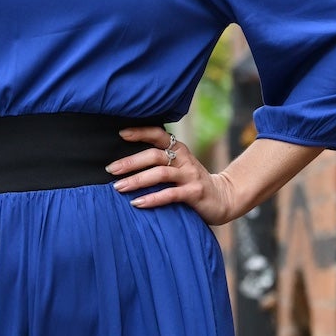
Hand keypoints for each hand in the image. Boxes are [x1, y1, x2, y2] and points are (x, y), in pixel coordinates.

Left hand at [107, 129, 239, 225]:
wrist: (224, 198)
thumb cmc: (192, 183)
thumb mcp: (179, 167)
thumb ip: (160, 162)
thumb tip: (126, 162)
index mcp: (179, 150)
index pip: (159, 135)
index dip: (141, 132)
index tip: (121, 134)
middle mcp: (184, 160)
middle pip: (155, 155)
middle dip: (130, 162)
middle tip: (111, 169)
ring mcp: (190, 176)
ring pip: (160, 174)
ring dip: (137, 180)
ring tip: (118, 187)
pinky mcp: (194, 193)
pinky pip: (170, 194)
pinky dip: (152, 198)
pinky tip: (137, 203)